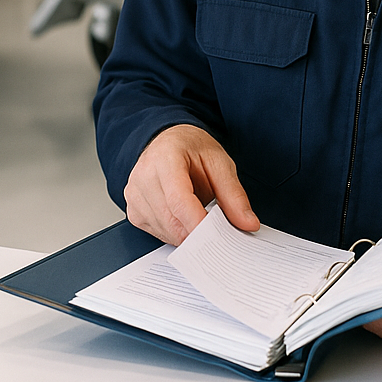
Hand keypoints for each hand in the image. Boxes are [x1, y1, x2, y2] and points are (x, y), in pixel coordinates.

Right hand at [124, 124, 259, 245]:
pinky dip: (176, 233)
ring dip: (188, 233)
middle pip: (171, 220)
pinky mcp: (133, 211)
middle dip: (199, 233)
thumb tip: (248, 223)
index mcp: (165, 158)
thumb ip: (234, 195)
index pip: (179, 199)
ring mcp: (134, 195)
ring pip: (165, 231)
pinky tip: (183, 218)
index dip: (198, 223)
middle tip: (219, 232)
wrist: (167, 142)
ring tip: (200, 215)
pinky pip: (158, 233)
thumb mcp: (219, 163)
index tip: (218, 239)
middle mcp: (143, 176)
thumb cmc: (191, 150)